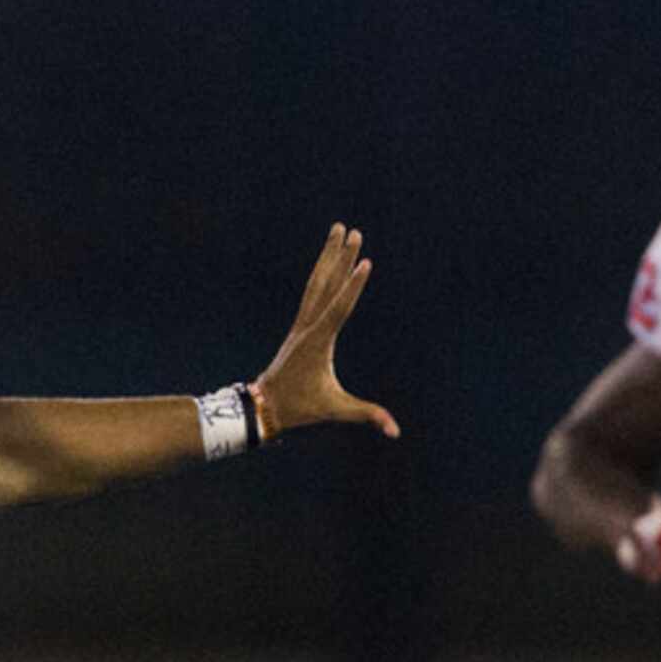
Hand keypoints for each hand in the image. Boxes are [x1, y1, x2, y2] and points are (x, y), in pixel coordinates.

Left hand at [249, 225, 399, 441]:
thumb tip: (394, 431)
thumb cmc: (301, 409)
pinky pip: (312, 290)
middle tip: (353, 231)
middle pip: (326, 284)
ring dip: (329, 256)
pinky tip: (328, 259)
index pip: (339, 308)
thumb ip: (367, 415)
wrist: (266, 406)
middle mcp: (308, 326)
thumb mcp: (335, 410)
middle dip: (341, 257)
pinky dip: (322, 272)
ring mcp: (302, 323)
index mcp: (318, 341)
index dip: (353, 285)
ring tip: (339, 230)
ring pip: (316, 282)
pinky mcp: (300, 325)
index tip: (364, 261)